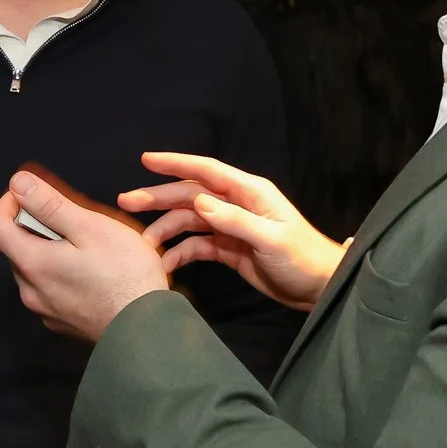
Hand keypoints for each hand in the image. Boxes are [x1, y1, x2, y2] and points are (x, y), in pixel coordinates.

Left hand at [0, 170, 172, 341]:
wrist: (149, 329)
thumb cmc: (125, 274)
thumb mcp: (89, 227)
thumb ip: (49, 204)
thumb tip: (17, 183)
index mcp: (32, 264)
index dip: (9, 203)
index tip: (34, 194)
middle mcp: (30, 292)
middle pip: (16, 248)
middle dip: (35, 226)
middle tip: (73, 219)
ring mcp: (46, 311)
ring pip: (35, 270)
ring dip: (50, 250)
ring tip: (89, 246)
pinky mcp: (63, 322)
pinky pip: (51, 290)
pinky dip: (61, 273)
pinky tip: (93, 272)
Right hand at [114, 152, 344, 310]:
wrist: (319, 287)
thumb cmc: (303, 258)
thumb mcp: (271, 239)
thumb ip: (235, 220)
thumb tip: (199, 202)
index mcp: (250, 193)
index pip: (207, 171)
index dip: (176, 163)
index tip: (146, 160)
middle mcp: (236, 205)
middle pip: (190, 196)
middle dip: (158, 198)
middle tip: (126, 202)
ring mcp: (230, 227)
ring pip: (189, 221)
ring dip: (165, 229)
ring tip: (143, 244)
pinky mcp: (228, 249)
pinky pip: (196, 246)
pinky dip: (179, 253)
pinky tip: (165, 264)